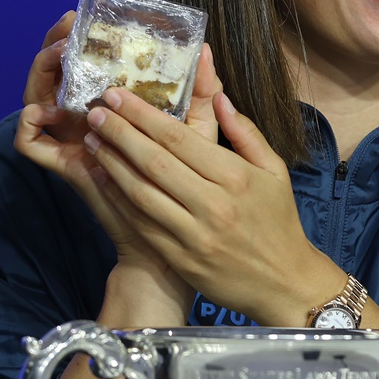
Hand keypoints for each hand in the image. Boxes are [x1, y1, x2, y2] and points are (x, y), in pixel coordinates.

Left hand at [81, 87, 343, 325]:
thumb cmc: (280, 221)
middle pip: (155, 161)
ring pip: (142, 192)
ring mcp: (194, 234)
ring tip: (93, 140)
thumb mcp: (275, 171)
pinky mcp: (180, 258)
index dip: (144, 115)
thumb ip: (246, 133)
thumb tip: (219, 97)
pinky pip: (142, 223)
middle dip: (120, 132)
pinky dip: (119, 200)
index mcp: (236, 176)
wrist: (285, 282)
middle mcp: (213, 204)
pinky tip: (103, 179)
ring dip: (112, 164)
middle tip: (95, 111)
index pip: (180, 139)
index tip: (119, 95)